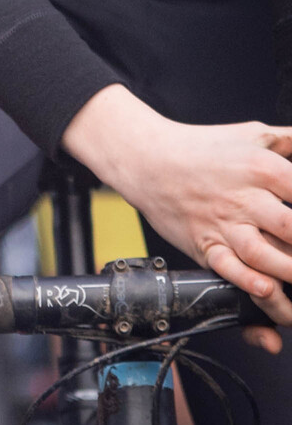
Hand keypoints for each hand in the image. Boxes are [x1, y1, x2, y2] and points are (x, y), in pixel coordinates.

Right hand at [70, 90, 291, 329]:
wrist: (147, 159)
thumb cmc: (203, 147)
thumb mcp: (253, 133)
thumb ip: (291, 140)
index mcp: (262, 167)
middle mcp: (244, 197)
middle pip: (289, 228)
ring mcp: (223, 223)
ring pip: (263, 255)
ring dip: (287, 271)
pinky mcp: (205, 244)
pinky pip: (228, 268)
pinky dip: (248, 281)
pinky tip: (267, 290)